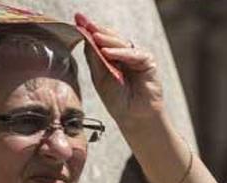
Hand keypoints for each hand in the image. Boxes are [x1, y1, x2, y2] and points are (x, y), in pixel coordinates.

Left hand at [75, 13, 164, 128]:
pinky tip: (108, 52)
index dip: (91, 31)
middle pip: (111, 38)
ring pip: (122, 43)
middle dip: (98, 30)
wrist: (133, 117)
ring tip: (95, 36)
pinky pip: (134, 54)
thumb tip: (85, 39)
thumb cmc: (117, 101)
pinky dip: (121, 53)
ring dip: (108, 40)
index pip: (101, 41)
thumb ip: (94, 59)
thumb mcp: (100, 78)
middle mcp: (125, 55)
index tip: (78, 21)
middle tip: (85, 23)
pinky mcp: (148, 62)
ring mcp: (137, 57)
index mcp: (113, 58)